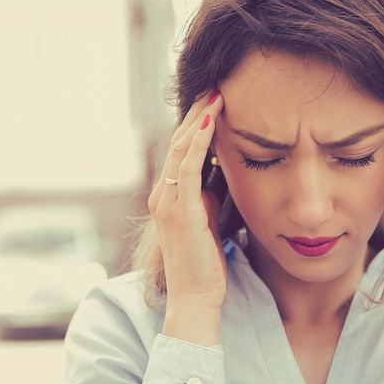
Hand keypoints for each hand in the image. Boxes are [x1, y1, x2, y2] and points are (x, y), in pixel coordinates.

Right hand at [148, 90, 226, 310]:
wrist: (196, 299)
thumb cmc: (207, 266)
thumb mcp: (209, 222)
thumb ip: (210, 197)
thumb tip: (222, 174)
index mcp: (169, 197)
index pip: (182, 150)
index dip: (197, 123)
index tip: (215, 99)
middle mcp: (162, 195)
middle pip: (179, 142)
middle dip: (197, 111)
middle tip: (215, 84)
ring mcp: (167, 202)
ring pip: (181, 148)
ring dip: (199, 118)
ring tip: (216, 92)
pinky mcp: (179, 211)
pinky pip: (187, 167)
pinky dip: (199, 141)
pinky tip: (211, 120)